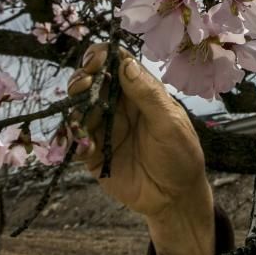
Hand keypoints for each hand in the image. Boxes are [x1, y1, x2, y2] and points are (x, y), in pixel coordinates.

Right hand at [67, 44, 208, 218]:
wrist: (175, 198)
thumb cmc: (181, 155)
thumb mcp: (170, 124)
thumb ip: (148, 95)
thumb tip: (125, 63)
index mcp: (140, 92)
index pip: (116, 63)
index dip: (102, 56)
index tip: (96, 60)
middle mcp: (118, 105)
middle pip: (91, 81)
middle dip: (82, 80)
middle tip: (83, 86)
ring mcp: (103, 128)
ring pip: (77, 108)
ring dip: (74, 108)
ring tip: (81, 117)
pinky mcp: (92, 153)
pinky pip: (75, 140)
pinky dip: (74, 140)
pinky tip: (89, 148)